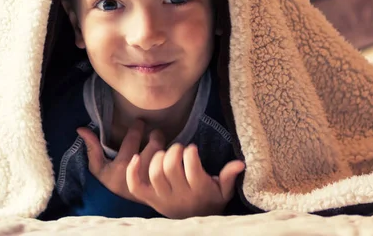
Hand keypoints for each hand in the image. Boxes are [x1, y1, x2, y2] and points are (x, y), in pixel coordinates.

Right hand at [77, 121, 164, 201]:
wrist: (123, 209)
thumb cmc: (110, 183)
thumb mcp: (97, 168)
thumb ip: (92, 148)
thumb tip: (81, 128)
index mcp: (122, 166)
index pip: (132, 139)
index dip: (137, 127)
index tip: (139, 122)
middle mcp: (139, 172)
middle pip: (154, 145)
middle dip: (156, 135)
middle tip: (154, 132)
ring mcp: (153, 179)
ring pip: (166, 154)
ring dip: (166, 146)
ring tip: (161, 143)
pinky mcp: (164, 184)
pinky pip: (172, 165)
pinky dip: (172, 158)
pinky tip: (169, 156)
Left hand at [126, 143, 245, 218]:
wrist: (196, 223)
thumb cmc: (209, 201)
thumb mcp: (223, 191)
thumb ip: (228, 177)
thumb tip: (240, 163)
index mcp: (199, 191)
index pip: (192, 168)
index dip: (190, 153)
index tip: (192, 149)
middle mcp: (180, 195)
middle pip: (170, 167)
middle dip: (174, 151)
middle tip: (179, 148)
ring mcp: (162, 198)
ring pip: (155, 173)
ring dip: (158, 157)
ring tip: (165, 153)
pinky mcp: (149, 199)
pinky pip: (136, 186)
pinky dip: (133, 171)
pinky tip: (136, 157)